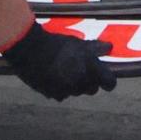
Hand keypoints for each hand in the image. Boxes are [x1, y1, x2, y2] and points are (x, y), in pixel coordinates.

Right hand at [0, 20, 116, 99]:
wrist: (31, 51)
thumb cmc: (57, 44)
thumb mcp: (78, 43)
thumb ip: (95, 48)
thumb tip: (109, 47)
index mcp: (90, 70)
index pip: (109, 83)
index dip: (109, 81)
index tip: (105, 77)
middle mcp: (81, 84)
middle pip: (92, 89)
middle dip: (89, 81)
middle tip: (82, 69)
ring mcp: (67, 91)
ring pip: (76, 92)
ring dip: (74, 84)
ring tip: (65, 70)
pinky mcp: (53, 95)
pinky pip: (62, 94)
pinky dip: (60, 88)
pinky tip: (54, 76)